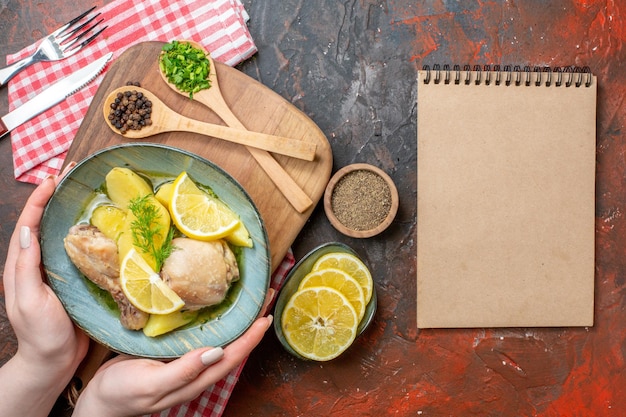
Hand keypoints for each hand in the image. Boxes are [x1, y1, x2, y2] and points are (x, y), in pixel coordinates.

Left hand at [0, 166, 89, 416]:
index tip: (54, 179)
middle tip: (74, 176)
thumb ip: (26, 267)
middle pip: (45, 223)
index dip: (40, 200)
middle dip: (56, 198)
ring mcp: (57, 272)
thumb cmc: (41, 334)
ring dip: (72, 212)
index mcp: (22, 266)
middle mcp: (38, 264)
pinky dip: (87, 234)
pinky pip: (80, 251)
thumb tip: (28, 230)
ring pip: (62, 234)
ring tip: (88, 193)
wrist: (55, 362)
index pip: (29, 224)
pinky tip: (102, 227)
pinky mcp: (74, 280)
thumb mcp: (29, 301)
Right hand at [73, 315, 272, 415]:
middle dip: (250, 323)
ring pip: (220, 338)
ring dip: (236, 319)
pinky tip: (214, 306)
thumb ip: (183, 371)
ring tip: (248, 298)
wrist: (99, 400)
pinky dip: (213, 319)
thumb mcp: (152, 384)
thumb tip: (217, 352)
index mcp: (196, 379)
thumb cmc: (122, 393)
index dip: (251, 337)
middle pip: (233, 345)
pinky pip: (200, 334)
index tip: (266, 316)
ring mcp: (186, 361)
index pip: (233, 356)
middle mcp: (197, 369)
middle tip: (264, 297)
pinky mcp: (173, 352)